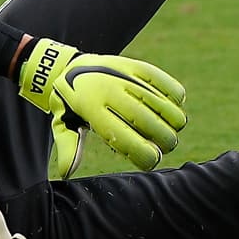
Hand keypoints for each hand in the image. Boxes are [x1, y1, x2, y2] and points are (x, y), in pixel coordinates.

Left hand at [17, 38, 186, 177]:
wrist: (71, 65)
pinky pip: (167, 84)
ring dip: (174, 121)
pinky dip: (176, 98)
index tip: (152, 161)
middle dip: (164, 140)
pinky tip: (170, 108)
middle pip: (148, 121)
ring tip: (172, 130)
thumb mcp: (63, 124)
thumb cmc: (71, 104)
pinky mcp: (137, 66)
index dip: (143, 153)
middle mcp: (109, 90)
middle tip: (165, 147)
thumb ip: (69, 147)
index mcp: (90, 109)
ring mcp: (125, 76)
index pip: (123, 137)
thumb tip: (67, 173)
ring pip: (162, 103)